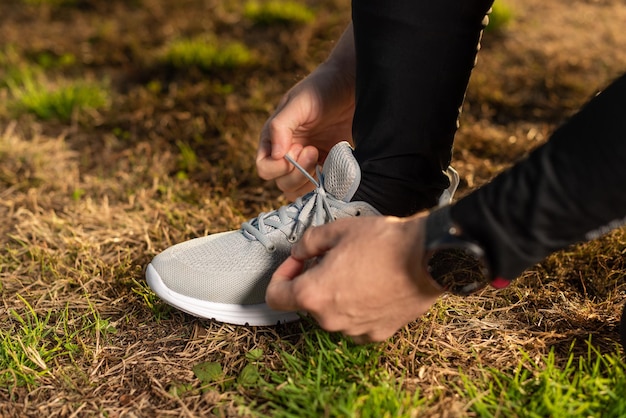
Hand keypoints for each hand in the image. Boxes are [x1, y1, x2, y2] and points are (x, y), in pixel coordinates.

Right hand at [256, 26, 355, 200]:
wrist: (352, 85)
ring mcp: (308, 163)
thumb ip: (281, 126)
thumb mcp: (298, 103)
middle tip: (315, 151)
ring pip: (300, 190)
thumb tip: (276, 154)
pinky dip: (326, 185)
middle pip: (282, 183)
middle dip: (298, 173)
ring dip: (310, 182)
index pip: (265, 168)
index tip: (299, 149)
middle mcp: (288, 154)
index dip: (279, 167)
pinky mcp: (328, 166)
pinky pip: (321, 188)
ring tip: (323, 157)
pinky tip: (335, 167)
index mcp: (274, 139)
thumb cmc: (322, 89)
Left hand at [265, 214, 443, 342]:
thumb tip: (299, 253)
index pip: (275, 297)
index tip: (297, 263)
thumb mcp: (337, 229)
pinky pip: (357, 321)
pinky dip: (359, 306)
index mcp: (313, 295)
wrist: (428, 258)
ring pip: (334, 312)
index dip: (281, 275)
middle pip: (308, 303)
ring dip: (337, 294)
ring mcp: (355, 330)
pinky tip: (374, 285)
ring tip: (358, 269)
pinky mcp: (378, 333)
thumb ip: (307, 243)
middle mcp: (330, 320)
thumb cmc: (383, 243)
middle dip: (314, 280)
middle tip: (334, 257)